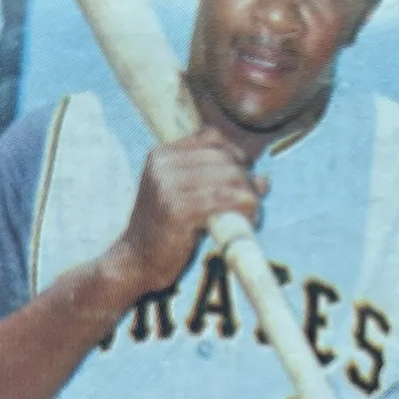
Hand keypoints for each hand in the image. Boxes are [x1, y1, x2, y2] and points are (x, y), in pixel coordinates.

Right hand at [110, 128, 266, 295]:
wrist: (135, 262)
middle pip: (224, 157)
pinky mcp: (178, 209)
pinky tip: (248, 219)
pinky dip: (244, 207)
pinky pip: (225, 200)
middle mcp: (163, 165)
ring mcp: (168, 186)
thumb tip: (264, 180)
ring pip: (229, 177)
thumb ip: (220, 182)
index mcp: (162, 155)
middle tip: (254, 201)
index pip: (212, 137)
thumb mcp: (186, 196)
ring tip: (252, 212)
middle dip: (246, 178)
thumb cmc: (165, 230)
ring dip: (249, 194)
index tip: (244, 176)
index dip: (235, 153)